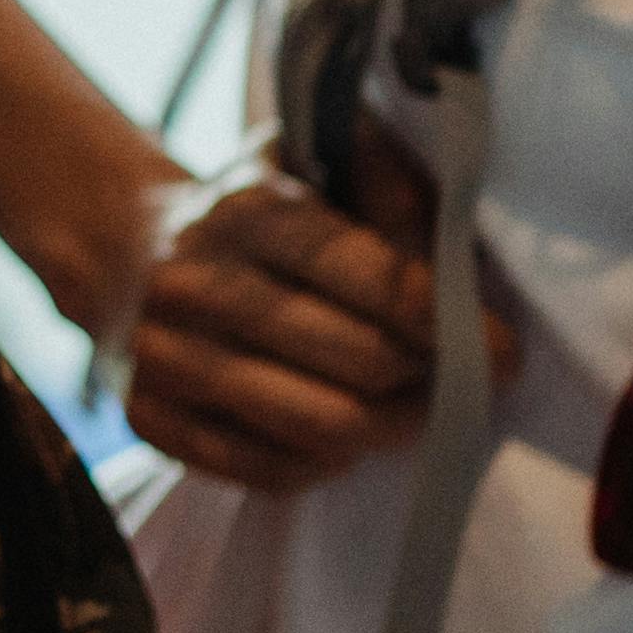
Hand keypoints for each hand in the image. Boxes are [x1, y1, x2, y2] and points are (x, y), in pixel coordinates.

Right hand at [90, 124, 517, 495]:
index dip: (450, 322)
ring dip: (392, 428)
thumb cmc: (259, 208)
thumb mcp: (319, 159)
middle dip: (431, 379)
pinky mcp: (148, 418)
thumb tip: (455, 271)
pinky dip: (324, 463)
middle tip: (464, 383)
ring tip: (416, 410)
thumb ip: (393, 190)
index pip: (370, 275)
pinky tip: (341, 432)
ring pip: (320, 428)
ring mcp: (164, 357)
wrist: (129, 253)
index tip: (503, 351)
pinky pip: (266, 473)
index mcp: (248, 209)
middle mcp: (196, 284)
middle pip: (359, 361)